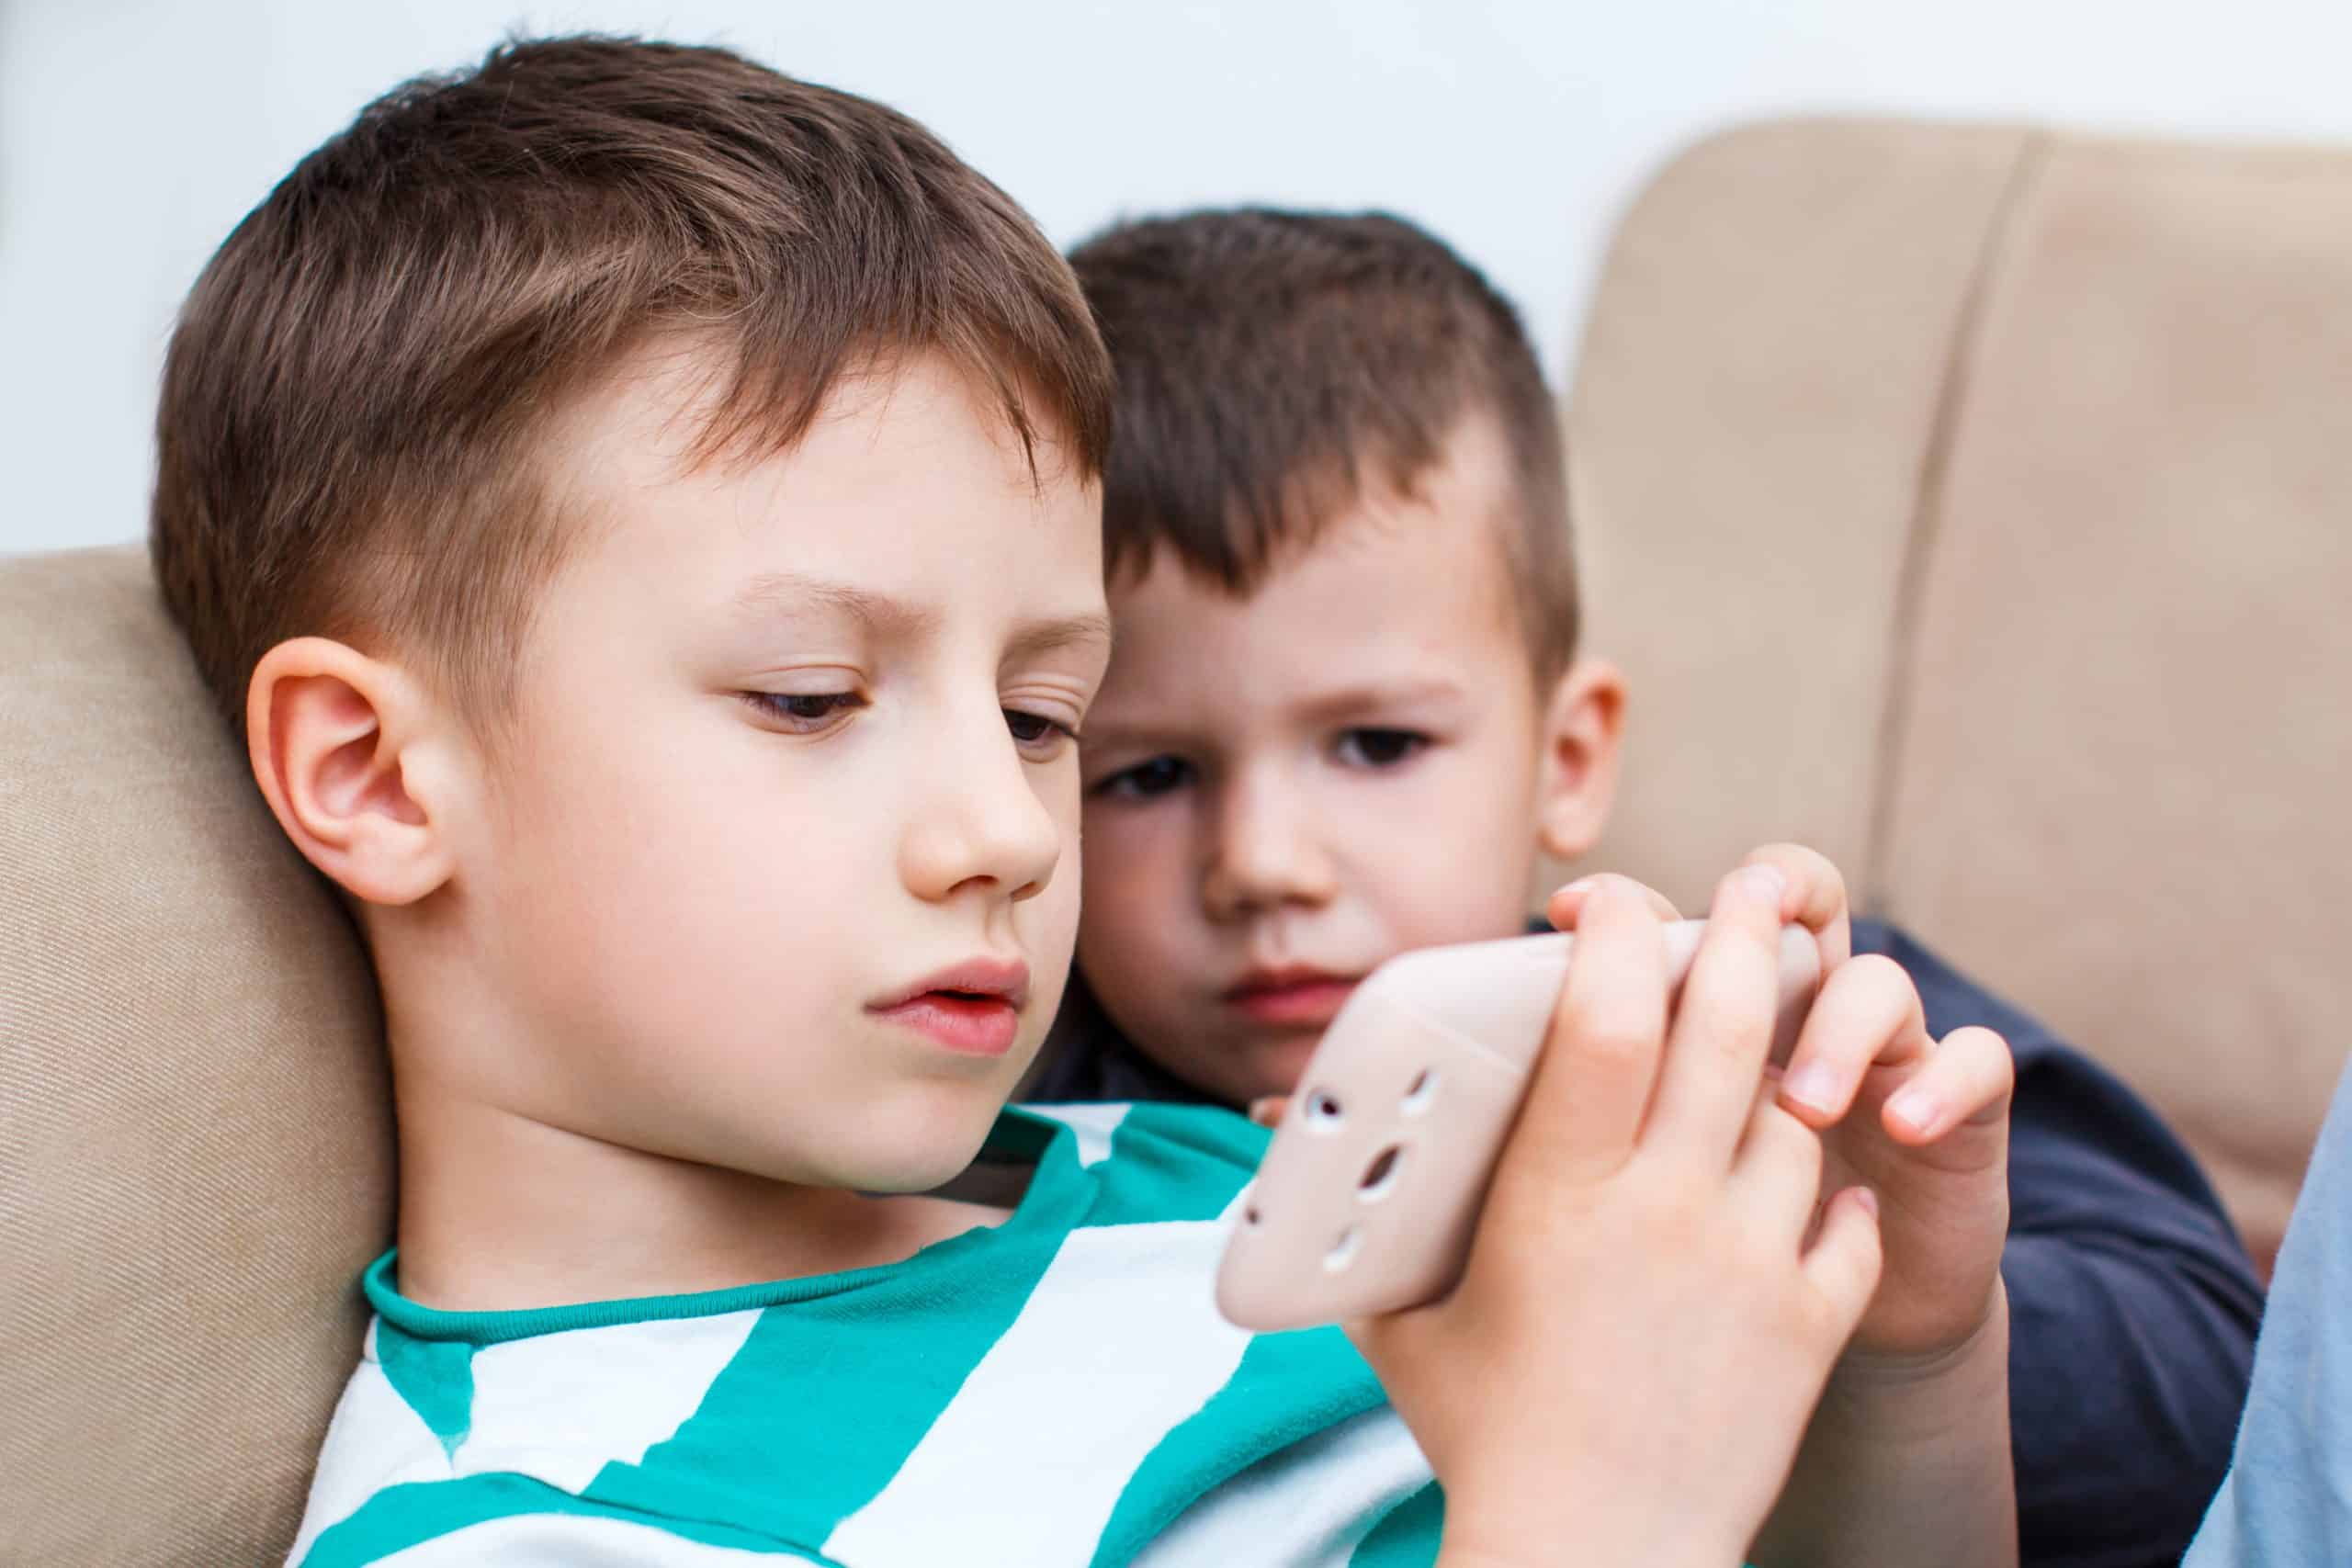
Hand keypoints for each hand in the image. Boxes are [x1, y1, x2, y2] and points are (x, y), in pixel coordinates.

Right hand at [1352, 868, 1881, 1567]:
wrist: (1593, 1557)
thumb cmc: (1480, 1435)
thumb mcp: (1400, 1316)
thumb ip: (1354, 1215)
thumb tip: (1275, 1132)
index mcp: (1560, 1192)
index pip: (1606, 1016)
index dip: (1618, 934)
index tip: (1608, 902)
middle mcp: (1667, 1208)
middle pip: (1728, 1028)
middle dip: (1744, 936)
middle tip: (1750, 890)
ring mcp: (1750, 1262)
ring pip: (1795, 1117)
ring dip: (1787, 1070)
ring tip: (1775, 1045)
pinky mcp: (1809, 1325)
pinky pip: (1850, 1227)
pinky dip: (1836, 1198)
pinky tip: (1811, 1192)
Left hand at [1552, 846, 2011, 1355]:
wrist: (1822, 1340)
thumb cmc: (1680, 1272)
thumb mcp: (1612, 1201)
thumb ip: (1523, 1154)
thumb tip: (1383, 1143)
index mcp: (1691, 1034)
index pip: (1664, 930)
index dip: (1628, 908)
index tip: (1576, 914)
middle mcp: (1787, 1020)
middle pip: (1784, 913)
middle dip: (1757, 906)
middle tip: (1739, 916)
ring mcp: (1876, 1060)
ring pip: (1876, 981)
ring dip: (1840, 1020)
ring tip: (1806, 1096)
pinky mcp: (1953, 1118)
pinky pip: (1974, 1067)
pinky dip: (1946, 1082)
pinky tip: (1904, 1126)